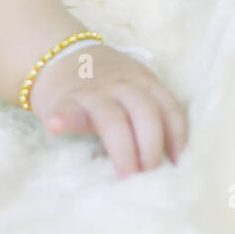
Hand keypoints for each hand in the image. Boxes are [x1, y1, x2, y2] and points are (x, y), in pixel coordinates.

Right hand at [29, 43, 187, 178]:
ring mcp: (94, 92)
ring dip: (123, 151)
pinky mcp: (66, 100)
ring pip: (113, 119)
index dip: (177, 138)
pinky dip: (63, 120)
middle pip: (145, 114)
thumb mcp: (135, 90)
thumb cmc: (107, 84)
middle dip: (151, 149)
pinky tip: (56, 128)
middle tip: (148, 178)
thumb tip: (171, 160)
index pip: (169, 108)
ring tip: (125, 177)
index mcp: (145, 83)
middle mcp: (124, 85)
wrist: (63, 55)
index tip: (178, 166)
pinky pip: (66, 110)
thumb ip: (150, 116)